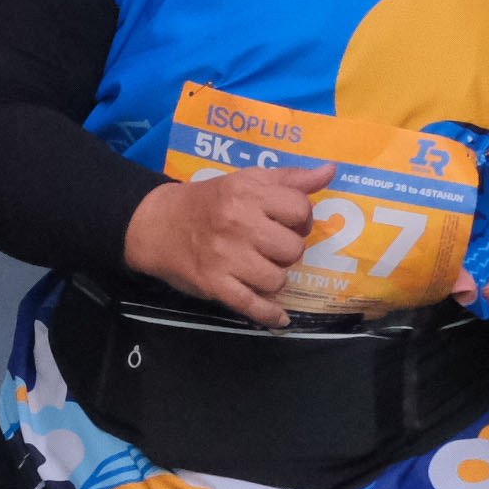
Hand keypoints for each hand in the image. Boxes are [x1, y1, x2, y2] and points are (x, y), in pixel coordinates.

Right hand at [121, 163, 321, 326]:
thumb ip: (290, 178)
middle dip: (286, 250)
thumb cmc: (208, 201)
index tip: (288, 223)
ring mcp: (225, 256)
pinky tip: (279, 317)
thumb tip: (331, 171)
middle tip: (270, 247)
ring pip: (278, 279)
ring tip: (260, 268)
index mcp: (247, 192)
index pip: (300, 209)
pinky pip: (253, 305)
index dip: (301, 219)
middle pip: (293, 249)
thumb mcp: (246, 180)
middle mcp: (237, 222)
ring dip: (274, 277)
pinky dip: (270, 314)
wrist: (158, 224)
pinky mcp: (214, 284)